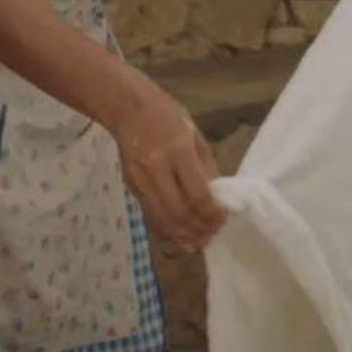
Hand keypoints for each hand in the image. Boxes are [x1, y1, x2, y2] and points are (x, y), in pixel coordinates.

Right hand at [107, 77, 224, 252]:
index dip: (212, 213)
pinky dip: (166, 228)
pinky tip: (178, 234)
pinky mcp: (131, 186)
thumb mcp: (195, 135)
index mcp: (178, 150)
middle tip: (212, 235)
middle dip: (199, 228)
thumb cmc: (167, 116)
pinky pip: (150, 214)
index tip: (223, 219)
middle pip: (179, 212)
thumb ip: (206, 168)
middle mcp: (157, 168)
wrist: (128, 108)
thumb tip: (217, 199)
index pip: (197, 194)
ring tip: (197, 242)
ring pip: (162, 218)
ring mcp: (140, 179)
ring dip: (182, 235)